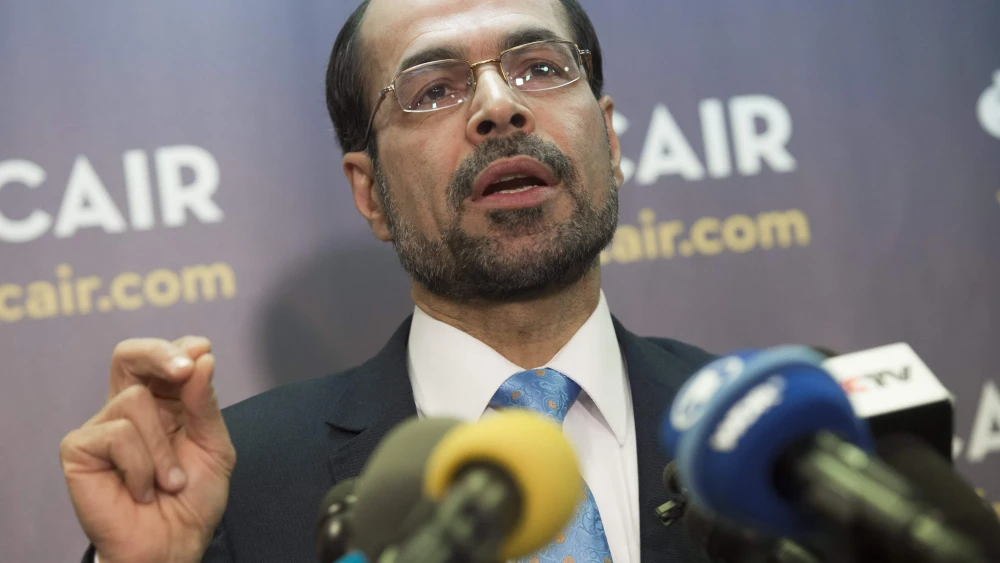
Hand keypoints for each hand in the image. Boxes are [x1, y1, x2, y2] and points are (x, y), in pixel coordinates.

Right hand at [60, 337, 236, 562]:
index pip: (161, 357)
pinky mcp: (79, 449)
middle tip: (183, 368)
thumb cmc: (193, 498)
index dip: (178, 348)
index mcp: (163, 401)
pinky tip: (142, 490)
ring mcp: (102, 426)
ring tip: (168, 481)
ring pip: (135, 401)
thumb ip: (204, 403)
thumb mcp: (214, 445)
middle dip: (158, 353)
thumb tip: (201, 356)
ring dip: (163, 448)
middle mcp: (128, 408)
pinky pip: (117, 434)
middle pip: (128, 355)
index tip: (201, 351)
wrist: (174, 545)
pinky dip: (141, 466)